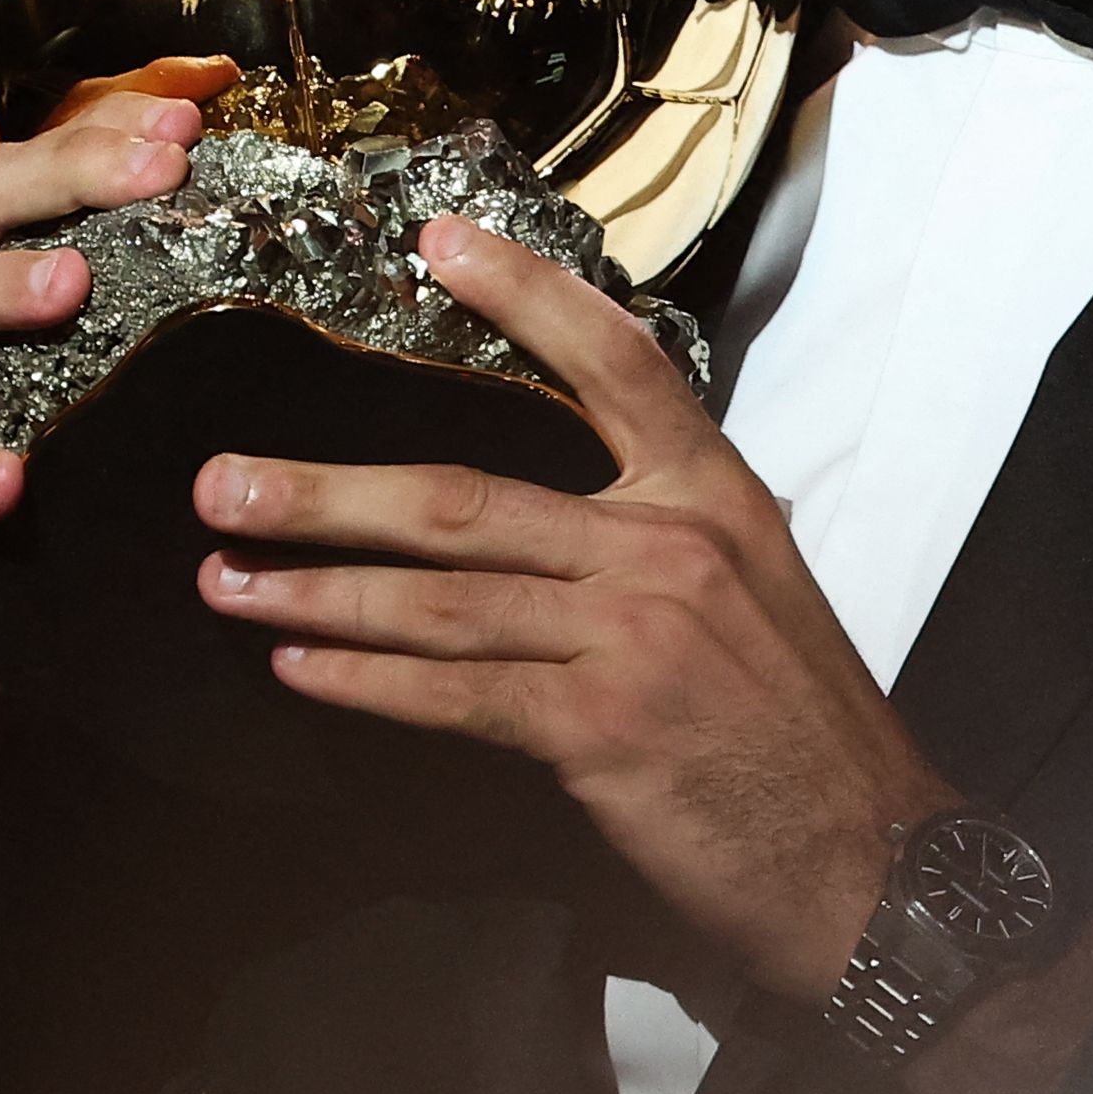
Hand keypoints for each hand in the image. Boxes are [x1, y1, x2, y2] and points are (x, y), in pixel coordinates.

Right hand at [0, 55, 237, 995]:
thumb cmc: (4, 556)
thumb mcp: (75, 436)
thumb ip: (125, 359)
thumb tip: (271, 282)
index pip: (5, 182)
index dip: (90, 140)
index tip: (189, 117)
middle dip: (54, 178)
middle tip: (151, 166)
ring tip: (68, 282)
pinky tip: (10, 480)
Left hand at [193, 217, 962, 1005]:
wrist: (868, 850)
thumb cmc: (804, 729)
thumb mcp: (758, 594)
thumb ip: (661, 545)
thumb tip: (548, 535)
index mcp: (714, 496)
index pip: (616, 363)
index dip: (526, 294)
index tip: (438, 243)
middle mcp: (670, 545)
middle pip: (467, 496)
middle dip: (327, 493)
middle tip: (224, 481)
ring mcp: (633, 633)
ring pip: (440, 596)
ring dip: (316, 588)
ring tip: (227, 578)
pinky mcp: (600, 725)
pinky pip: (455, 692)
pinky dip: (366, 680)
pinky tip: (301, 669)